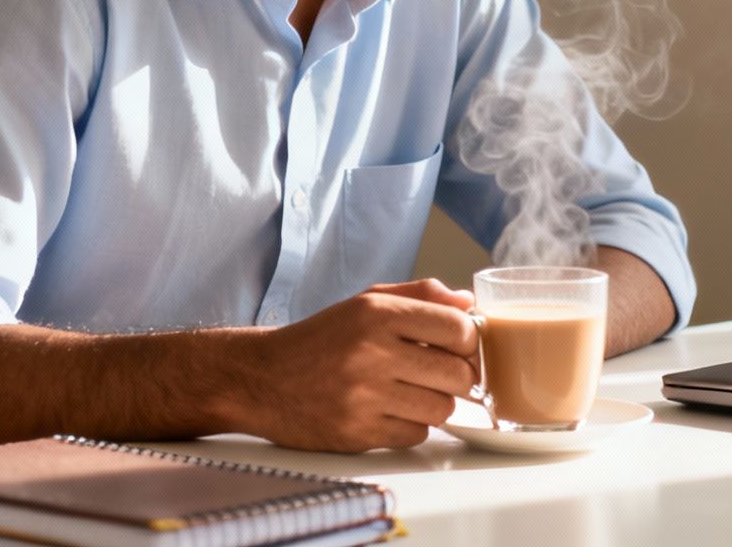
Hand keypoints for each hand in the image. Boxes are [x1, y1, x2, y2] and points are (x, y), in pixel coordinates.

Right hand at [239, 278, 478, 451]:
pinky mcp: (357, 432)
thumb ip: (419, 296)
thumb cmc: (320, 340)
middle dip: (458, 377)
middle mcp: (372, 352)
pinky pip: (416, 435)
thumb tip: (467, 302)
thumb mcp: (365, 302)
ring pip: (442, 409)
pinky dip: (411, 426)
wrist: (260, 378)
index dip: (470, 342)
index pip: (458, 329)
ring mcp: (364, 396)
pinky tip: (390, 411)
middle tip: (441, 375)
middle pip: (458, 375)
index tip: (461, 348)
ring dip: (435, 404)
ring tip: (412, 393)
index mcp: (377, 313)